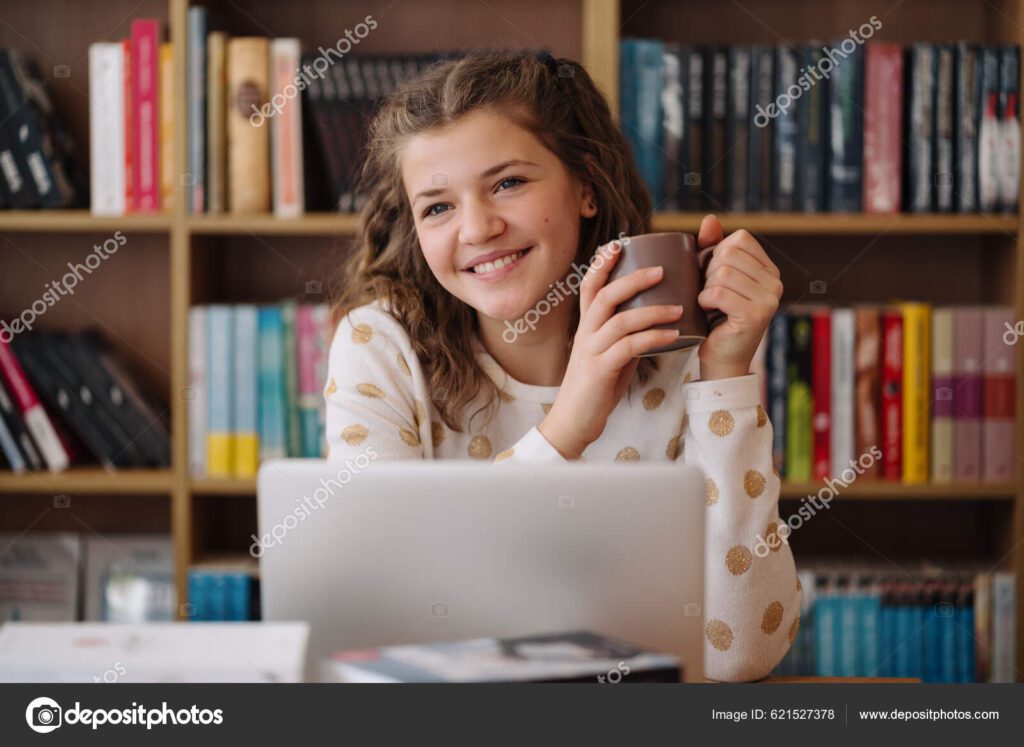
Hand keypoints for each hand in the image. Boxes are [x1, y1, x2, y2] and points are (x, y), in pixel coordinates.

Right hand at [538, 240, 683, 458]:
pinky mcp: (600, 370)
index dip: (602, 264)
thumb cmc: (594, 389)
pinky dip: (653, 338)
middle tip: (661, 269)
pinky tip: (674, 336)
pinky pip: (629, 347)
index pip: (590, 287)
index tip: (620, 244)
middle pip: (605, 295)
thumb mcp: (610, 356)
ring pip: (619, 319)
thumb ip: (625, 338)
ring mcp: (591, 351)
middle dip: (633, 278)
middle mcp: (586, 334)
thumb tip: (654, 326)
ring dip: (652, 310)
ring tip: (679, 307)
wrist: (573, 422)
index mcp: (587, 327)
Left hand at [696, 215, 782, 380]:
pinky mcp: (755, 315)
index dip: (717, 254)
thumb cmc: (715, 318)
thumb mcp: (713, 278)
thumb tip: (709, 219)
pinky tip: (708, 313)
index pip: (739, 239)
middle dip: (708, 273)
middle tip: (711, 296)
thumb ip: (712, 248)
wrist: (721, 360)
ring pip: (722, 273)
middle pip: (728, 254)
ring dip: (706, 289)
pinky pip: (718, 292)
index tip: (714, 278)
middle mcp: (775, 282)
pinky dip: (704, 302)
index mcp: (769, 270)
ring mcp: (768, 299)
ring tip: (711, 306)